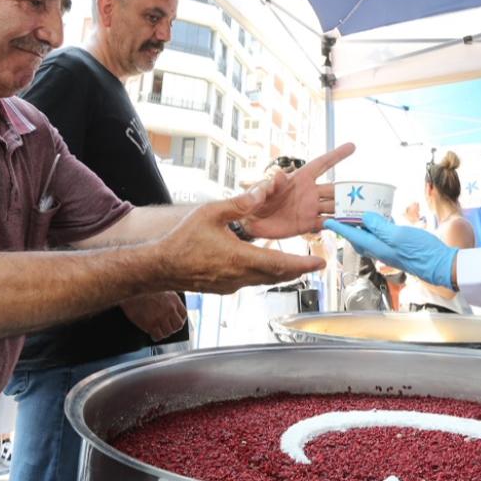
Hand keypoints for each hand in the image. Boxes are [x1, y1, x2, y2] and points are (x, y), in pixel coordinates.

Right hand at [118, 292, 186, 341]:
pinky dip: (156, 338)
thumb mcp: (160, 288)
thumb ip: (168, 299)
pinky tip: (153, 335)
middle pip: (178, 325)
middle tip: (167, 329)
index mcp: (174, 299)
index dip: (180, 320)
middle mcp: (170, 309)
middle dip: (172, 328)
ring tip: (159, 332)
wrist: (129, 288)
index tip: (175, 322)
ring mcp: (161, 317)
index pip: (183, 314)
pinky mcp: (151, 324)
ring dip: (164, 333)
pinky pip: (158, 336)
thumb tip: (170, 311)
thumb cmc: (143, 288)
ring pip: (168, 332)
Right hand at [155, 189, 324, 293]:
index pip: (279, 264)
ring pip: (264, 280)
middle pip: (277, 276)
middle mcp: (239, 277)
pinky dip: (263, 275)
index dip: (303, 264)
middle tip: (315, 265)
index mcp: (239, 259)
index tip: (320, 263)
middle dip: (298, 270)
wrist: (160, 266)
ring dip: (281, 273)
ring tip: (296, 266)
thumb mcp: (211, 213)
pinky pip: (250, 282)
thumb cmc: (181, 240)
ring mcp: (231, 285)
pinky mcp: (224, 288)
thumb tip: (262, 192)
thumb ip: (239, 204)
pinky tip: (264, 266)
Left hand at [244, 143, 355, 238]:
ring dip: (347, 208)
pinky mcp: (307, 224)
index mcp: (299, 179)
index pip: (321, 164)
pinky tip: (350, 226)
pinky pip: (326, 223)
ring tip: (365, 210)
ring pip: (334, 206)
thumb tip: (279, 176)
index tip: (352, 146)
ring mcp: (310, 208)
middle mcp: (309, 192)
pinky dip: (338, 224)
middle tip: (366, 192)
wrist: (249, 224)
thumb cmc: (253, 201)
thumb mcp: (258, 190)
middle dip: (349, 190)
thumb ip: (268, 185)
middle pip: (334, 188)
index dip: (336, 155)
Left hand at [324, 212, 455, 287]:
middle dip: (348, 228)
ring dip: (362, 228)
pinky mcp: (399, 250)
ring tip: (359, 215)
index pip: (353, 236)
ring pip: (369, 239)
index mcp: (378, 247)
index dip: (340, 228)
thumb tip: (364, 218)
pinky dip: (376, 229)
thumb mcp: (399, 235)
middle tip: (342, 216)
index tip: (327, 222)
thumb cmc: (422, 253)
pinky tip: (382, 222)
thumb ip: (380, 227)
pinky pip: (381, 238)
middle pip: (358, 239)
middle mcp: (381, 251)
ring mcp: (390, 251)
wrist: (441, 265)